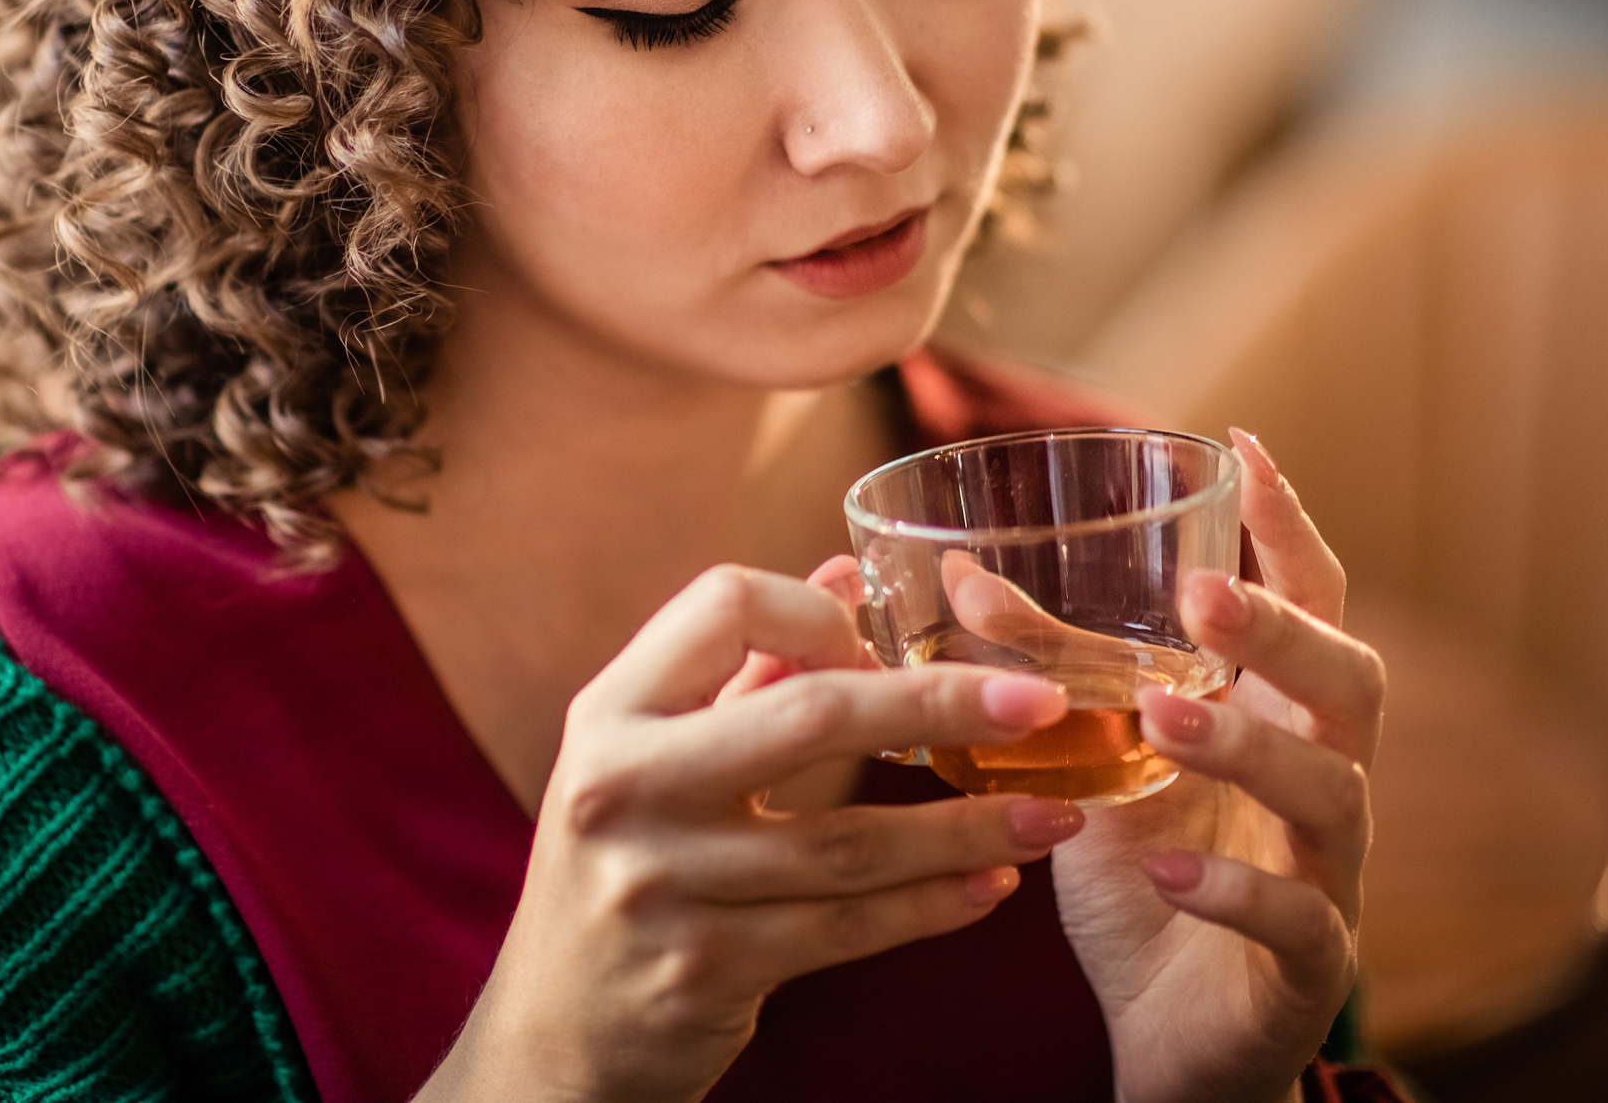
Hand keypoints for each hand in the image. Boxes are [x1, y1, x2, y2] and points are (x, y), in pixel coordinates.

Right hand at [420, 563, 1090, 1102]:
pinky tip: (990, 887)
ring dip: (966, 827)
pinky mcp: (705, 969)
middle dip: (942, 701)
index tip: (882, 639)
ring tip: (1052, 815)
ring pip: (848, 844)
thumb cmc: (621, 869)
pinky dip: (930, 906)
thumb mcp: (648, 758)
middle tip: (1039, 702)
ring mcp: (663, 884)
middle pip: (811, 716)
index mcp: (610, 713)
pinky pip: (846, 929)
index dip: (819, 609)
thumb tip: (844, 574)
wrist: (554, 1031)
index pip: (727, 605)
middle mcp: (626, 787)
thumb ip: (739, 671)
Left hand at [1048, 429, 1386, 1102]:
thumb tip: (958, 574)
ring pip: (1335, 792)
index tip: (1246, 453)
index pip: (1313, 605)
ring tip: (1162, 720)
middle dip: (1284, 633)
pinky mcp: (1312, 966)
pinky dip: (1236, 889)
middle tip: (1204, 598)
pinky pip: (1300, 921)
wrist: (1171, 1038)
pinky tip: (1168, 870)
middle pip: (1352, 683)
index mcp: (1279, 717)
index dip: (1290, 531)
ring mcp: (1330, 874)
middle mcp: (1323, 779)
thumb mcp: (1089, 764)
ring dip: (1248, 748)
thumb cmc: (1144, 877)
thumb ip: (1048, 673)